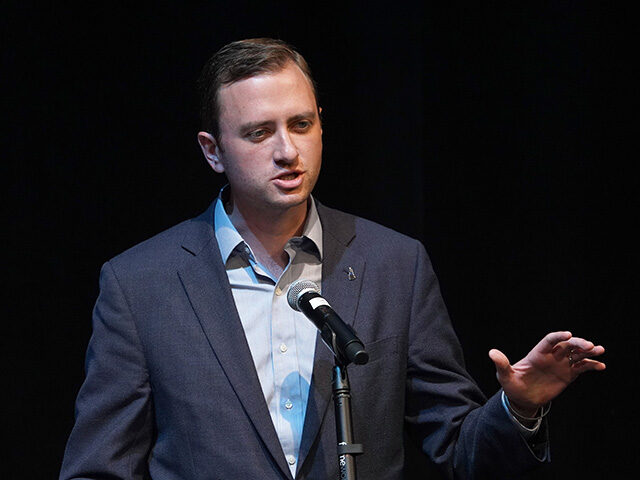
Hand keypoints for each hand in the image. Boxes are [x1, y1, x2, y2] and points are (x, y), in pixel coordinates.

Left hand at [489, 331, 604, 414]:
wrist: (522, 399)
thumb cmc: (511, 385)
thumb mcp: (504, 375)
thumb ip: (501, 363)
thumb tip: (491, 352)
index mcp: (537, 353)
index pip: (550, 340)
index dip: (558, 336)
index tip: (568, 334)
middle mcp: (551, 356)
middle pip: (567, 344)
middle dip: (578, 343)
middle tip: (590, 345)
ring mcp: (561, 365)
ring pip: (577, 354)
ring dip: (588, 351)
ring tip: (600, 351)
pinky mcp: (568, 375)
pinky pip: (581, 367)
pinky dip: (591, 365)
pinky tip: (601, 366)